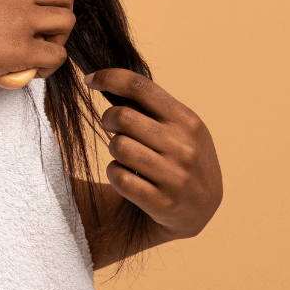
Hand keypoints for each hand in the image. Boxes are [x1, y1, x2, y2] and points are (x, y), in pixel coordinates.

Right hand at [0, 0, 76, 90]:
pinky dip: (52, 65)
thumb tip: (5, 2)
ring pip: (66, 22)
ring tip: (42, 49)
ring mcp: (18, 19)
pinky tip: (35, 69)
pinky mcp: (20, 50)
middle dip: (63, 10)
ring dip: (59, 37)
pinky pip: (56, 55)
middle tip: (49, 28)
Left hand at [85, 70, 222, 241]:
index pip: (140, 87)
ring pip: (119, 146)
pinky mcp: (163, 203)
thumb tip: (108, 79)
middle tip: (110, 126)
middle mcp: (185, 147)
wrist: (200, 210)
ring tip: (125, 155)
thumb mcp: (180, 128)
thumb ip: (152, 106)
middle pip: (122, 116)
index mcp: (188, 121)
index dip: (109, 78)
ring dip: (114, 149)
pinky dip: (114, 174)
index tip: (90, 79)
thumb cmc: (181, 158)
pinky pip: (119, 177)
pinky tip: (126, 176)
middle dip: (108, 119)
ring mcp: (176, 177)